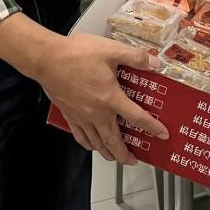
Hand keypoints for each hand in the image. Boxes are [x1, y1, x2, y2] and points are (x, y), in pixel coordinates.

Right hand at [35, 33, 168, 163]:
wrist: (47, 59)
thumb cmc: (77, 54)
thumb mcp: (111, 50)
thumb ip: (135, 57)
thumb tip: (154, 63)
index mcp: (111, 98)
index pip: (137, 118)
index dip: (152, 127)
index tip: (162, 134)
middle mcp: (97, 113)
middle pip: (114, 141)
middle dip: (125, 154)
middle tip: (134, 160)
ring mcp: (82, 117)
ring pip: (97, 143)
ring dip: (108, 153)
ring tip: (115, 157)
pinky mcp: (69, 115)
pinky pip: (80, 137)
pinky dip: (88, 144)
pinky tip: (91, 145)